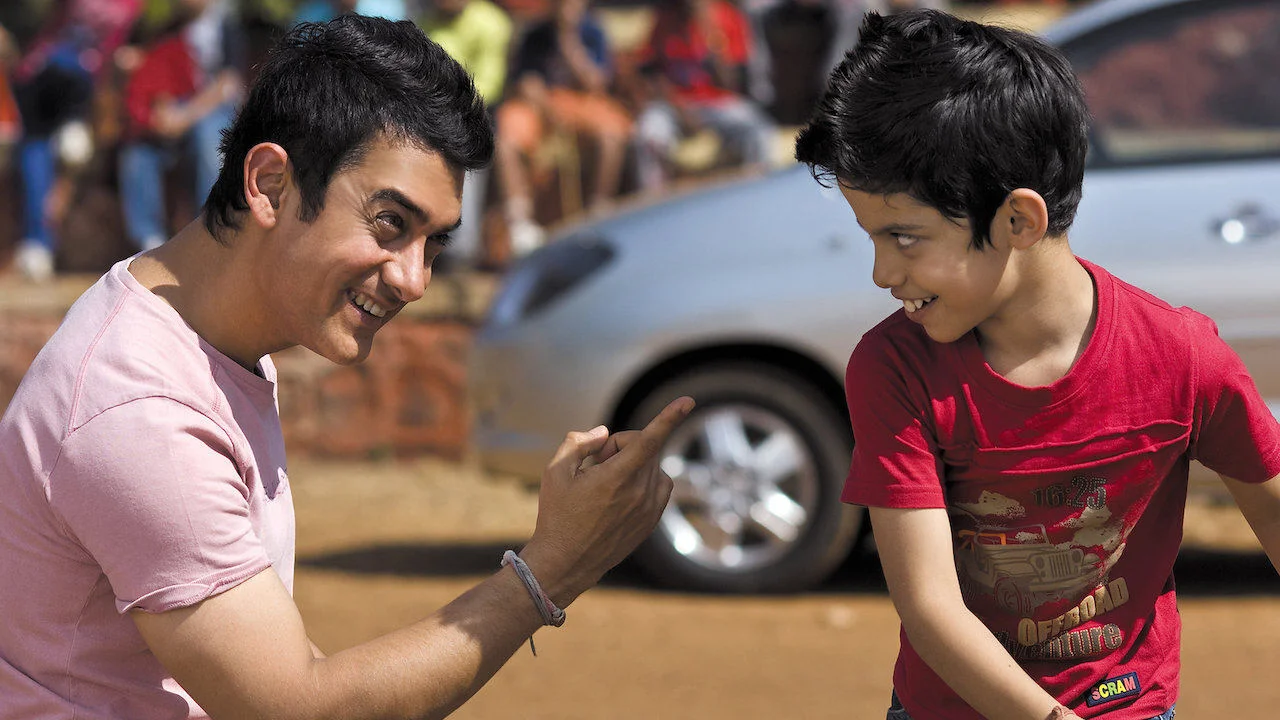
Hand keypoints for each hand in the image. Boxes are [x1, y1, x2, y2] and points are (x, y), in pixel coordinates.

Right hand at [522, 396, 694, 604]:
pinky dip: (643, 479)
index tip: (687, 402)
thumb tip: (604, 434)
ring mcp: (649, 509)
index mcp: (616, 478)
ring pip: (651, 465)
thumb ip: (579, 442)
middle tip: (595, 466)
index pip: (648, 440)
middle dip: (619, 447)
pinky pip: (658, 485)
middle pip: (642, 447)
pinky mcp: (651, 521)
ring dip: (633, 463)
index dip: (668, 417)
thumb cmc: (557, 516)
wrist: (566, 563)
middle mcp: (639, 493)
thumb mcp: (555, 471)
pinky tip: (618, 495)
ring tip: (605, 484)